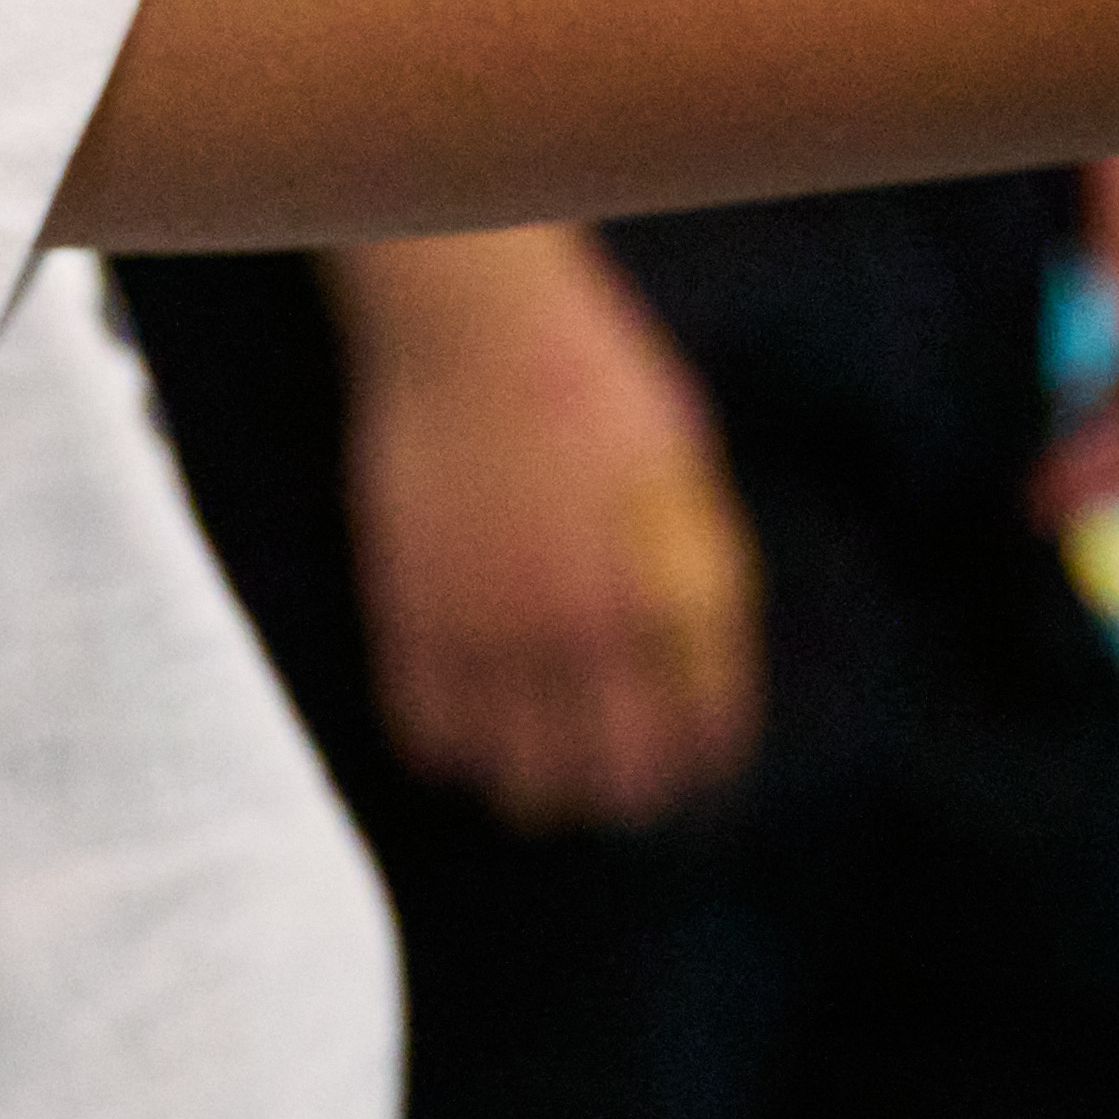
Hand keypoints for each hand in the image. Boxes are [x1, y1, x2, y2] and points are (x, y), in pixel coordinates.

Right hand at [334, 231, 760, 830]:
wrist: (476, 326)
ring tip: (542, 770)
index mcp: (665, 583)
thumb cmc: (592, 381)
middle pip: (612, 776)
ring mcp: (491, 626)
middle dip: (626, 791)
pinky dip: (455, 748)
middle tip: (620, 787)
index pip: (702, 723)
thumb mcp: (683, 467)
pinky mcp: (414, 615)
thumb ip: (692, 569)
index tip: (698, 767)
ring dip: (537, 783)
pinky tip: (473, 723)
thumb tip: (697, 665)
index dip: (703, 756)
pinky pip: (432, 735)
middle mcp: (582, 623)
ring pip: (518, 775)